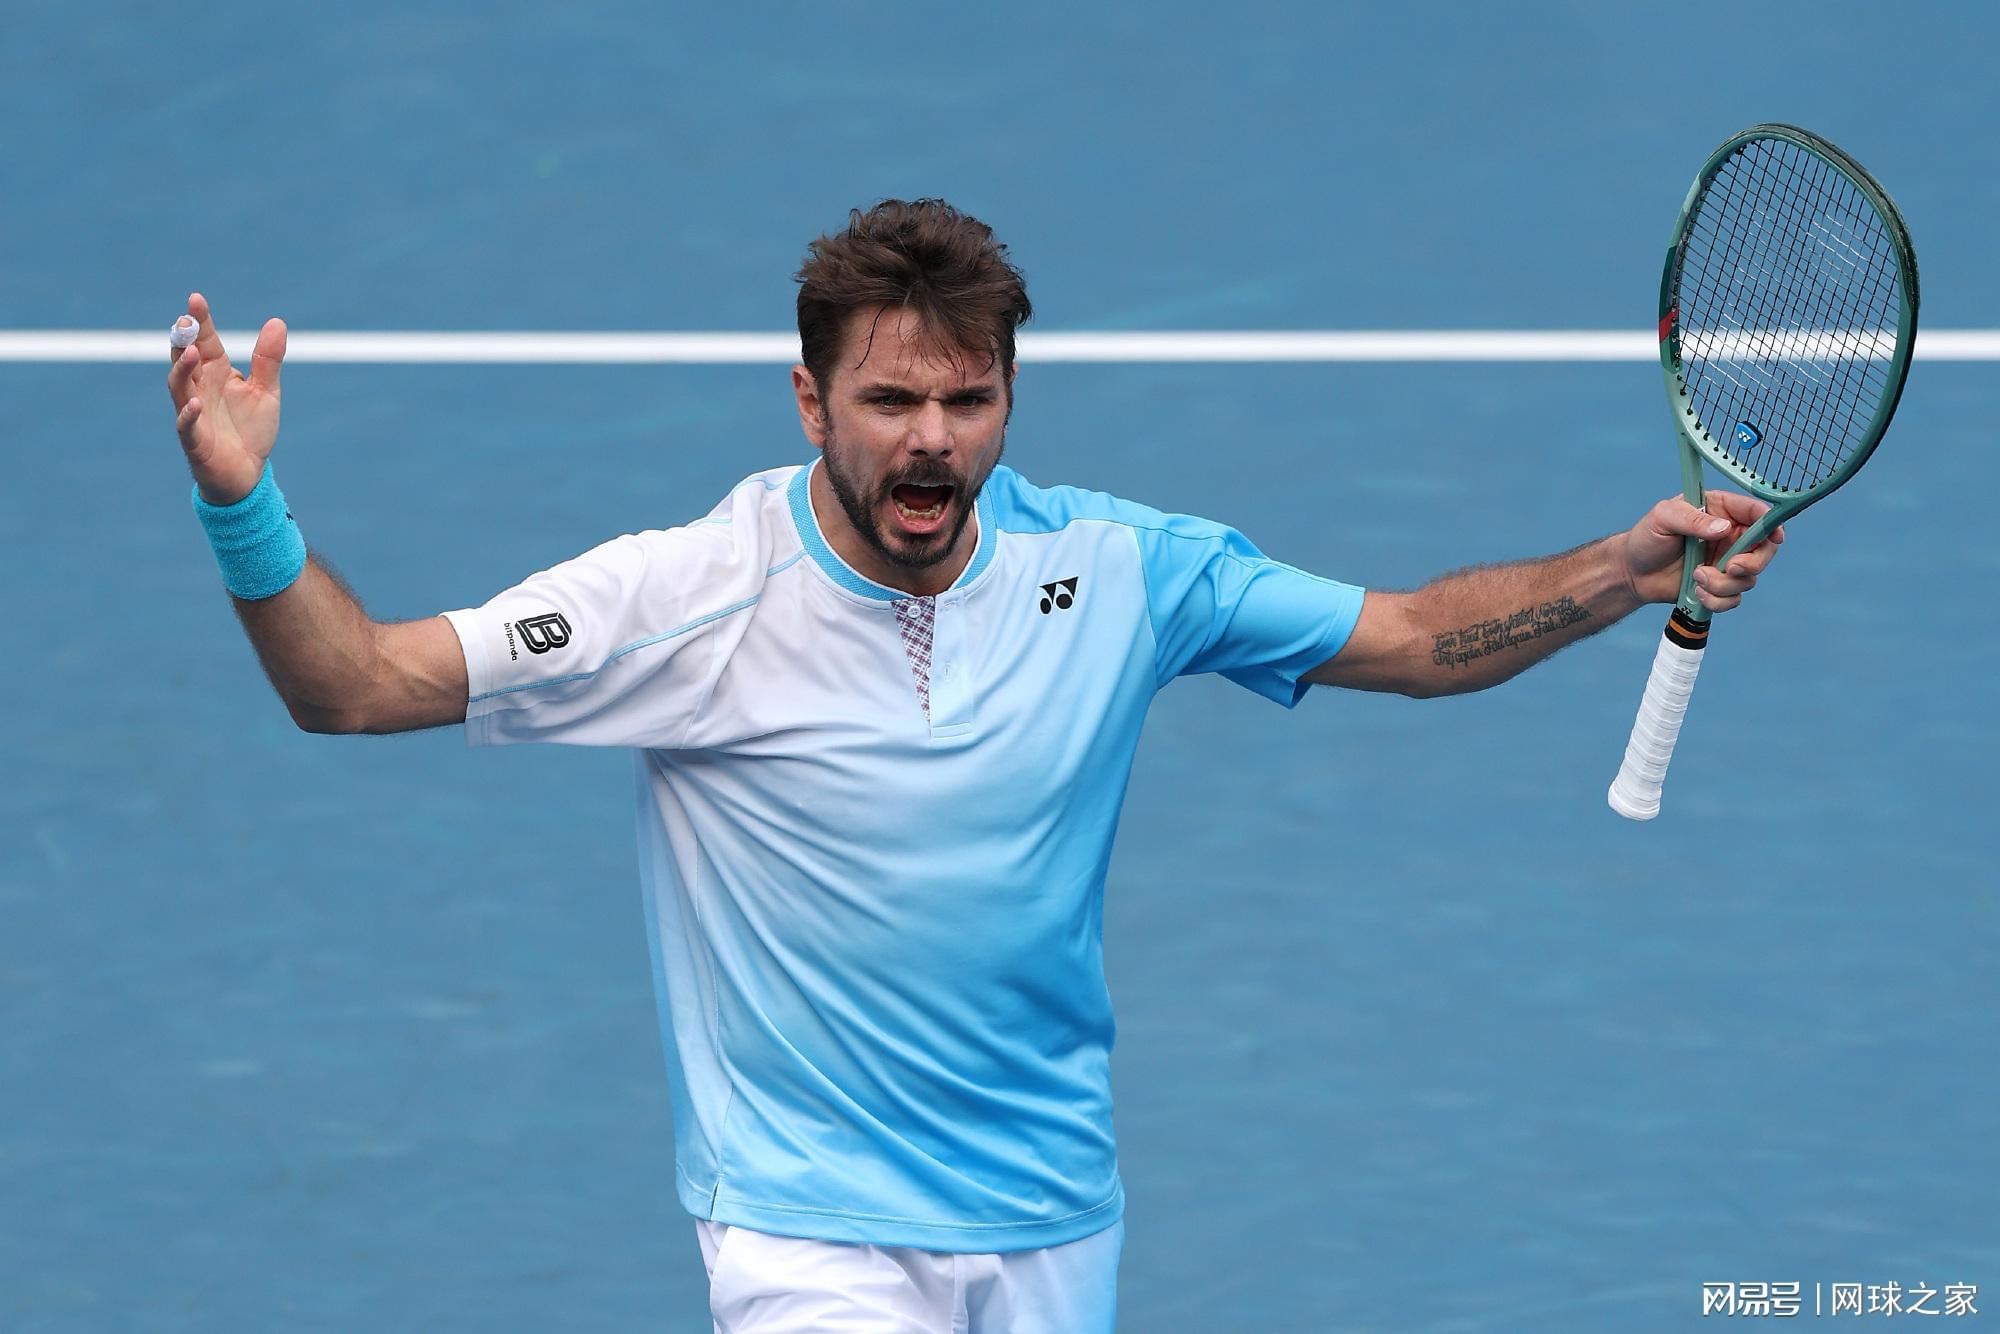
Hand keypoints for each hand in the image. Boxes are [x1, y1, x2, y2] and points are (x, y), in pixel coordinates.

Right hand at [166, 292, 287, 504]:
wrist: (248, 474)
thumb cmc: (250, 429)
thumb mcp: (266, 391)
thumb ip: (267, 360)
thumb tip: (277, 321)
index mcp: (216, 373)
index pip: (205, 342)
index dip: (200, 321)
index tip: (196, 298)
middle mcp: (200, 389)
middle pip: (186, 359)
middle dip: (183, 339)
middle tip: (185, 319)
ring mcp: (194, 414)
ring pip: (179, 387)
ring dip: (183, 370)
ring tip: (191, 354)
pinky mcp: (195, 441)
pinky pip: (186, 426)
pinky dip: (189, 415)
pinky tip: (195, 404)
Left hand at [1621, 491, 1784, 611]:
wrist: (1632, 572)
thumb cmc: (1646, 538)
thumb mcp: (1663, 518)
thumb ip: (1693, 520)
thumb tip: (1723, 528)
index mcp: (1720, 510)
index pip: (1756, 512)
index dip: (1771, 524)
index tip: (1774, 537)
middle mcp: (1730, 536)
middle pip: (1765, 550)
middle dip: (1752, 563)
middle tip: (1729, 567)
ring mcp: (1726, 562)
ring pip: (1748, 578)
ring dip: (1723, 584)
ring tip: (1696, 577)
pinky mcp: (1719, 585)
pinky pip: (1734, 598)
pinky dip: (1717, 599)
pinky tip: (1696, 592)